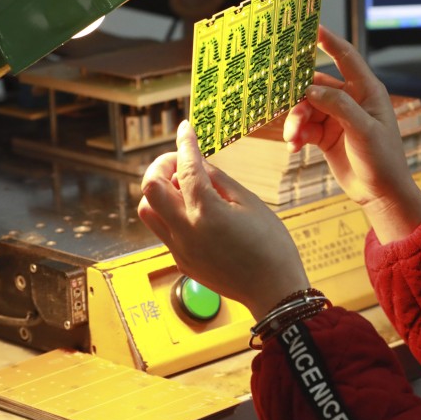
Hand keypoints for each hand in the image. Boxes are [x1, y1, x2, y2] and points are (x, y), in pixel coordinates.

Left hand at [137, 120, 309, 317]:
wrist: (273, 291)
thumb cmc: (271, 246)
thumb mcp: (251, 204)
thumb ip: (220, 180)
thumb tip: (199, 162)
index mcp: (206, 213)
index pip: (185, 168)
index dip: (185, 143)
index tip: (185, 128)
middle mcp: (185, 231)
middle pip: (150, 187)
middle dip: (161, 166)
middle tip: (180, 160)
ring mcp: (179, 249)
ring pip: (148, 210)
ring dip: (160, 191)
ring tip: (186, 187)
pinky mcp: (181, 261)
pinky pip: (163, 230)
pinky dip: (171, 212)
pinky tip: (196, 211)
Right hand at [284, 25, 420, 242]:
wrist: (381, 194)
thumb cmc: (383, 160)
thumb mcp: (364, 130)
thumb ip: (339, 106)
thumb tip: (310, 88)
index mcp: (367, 91)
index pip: (346, 57)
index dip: (329, 40)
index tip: (311, 26)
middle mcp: (351, 100)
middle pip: (316, 85)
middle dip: (299, 97)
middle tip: (288, 108)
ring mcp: (337, 118)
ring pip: (305, 107)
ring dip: (295, 121)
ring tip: (293, 138)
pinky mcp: (326, 135)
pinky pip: (303, 128)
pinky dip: (296, 135)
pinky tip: (294, 148)